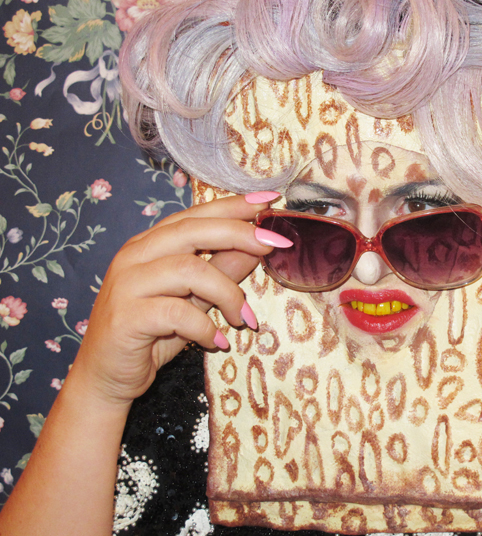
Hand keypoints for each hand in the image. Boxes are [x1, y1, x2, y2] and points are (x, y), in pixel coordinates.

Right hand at [70, 193, 285, 406]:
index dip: (233, 206)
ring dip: (227, 293)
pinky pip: (176, 312)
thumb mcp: (196, 299)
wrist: (107, 377)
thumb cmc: (152, 334)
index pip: (195, 215)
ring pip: (189, 269)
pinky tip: (215, 342)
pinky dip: (204, 327)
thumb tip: (257, 246)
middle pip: (192, 231)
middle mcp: (135, 256)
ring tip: (243, 319)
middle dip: (240, 235)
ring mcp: (127, 284)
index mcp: (150, 244)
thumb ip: (221, 270)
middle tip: (276, 246)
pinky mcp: (125, 316)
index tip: (269, 201)